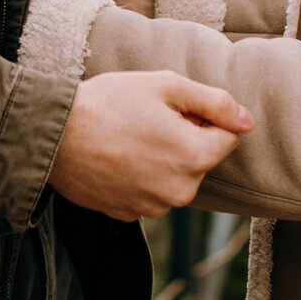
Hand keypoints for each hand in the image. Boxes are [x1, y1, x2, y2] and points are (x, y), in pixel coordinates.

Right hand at [47, 72, 254, 220]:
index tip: (172, 108)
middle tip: (146, 119)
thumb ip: (215, 101)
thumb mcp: (165, 85)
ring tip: (127, 138)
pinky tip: (116, 157)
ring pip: (175, 178)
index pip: (228, 137)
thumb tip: (248, 121)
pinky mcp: (129, 215)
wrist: (53, 135)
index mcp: (195, 157)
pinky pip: (149, 192)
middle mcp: (181, 192)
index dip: (204, 117)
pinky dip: (139, 176)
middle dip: (184, 139)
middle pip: (200, 160)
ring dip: (162, 159)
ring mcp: (154, 208)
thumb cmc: (109, 103)